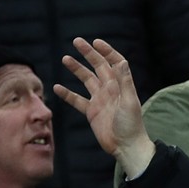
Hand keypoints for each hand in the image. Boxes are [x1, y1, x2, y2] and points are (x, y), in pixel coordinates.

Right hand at [53, 37, 154, 177]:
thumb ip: (125, 81)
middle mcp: (109, 89)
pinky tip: (57, 87)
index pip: (113, 62)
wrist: (126, 146)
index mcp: (120, 85)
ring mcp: (99, 99)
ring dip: (76, 69)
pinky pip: (77, 100)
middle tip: (76, 41)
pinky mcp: (91, 111)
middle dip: (88, 53)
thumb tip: (121, 61)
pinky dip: (67, 94)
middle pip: (98, 66)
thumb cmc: (131, 125)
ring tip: (65, 58)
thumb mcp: (129, 101)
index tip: (95, 42)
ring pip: (86, 79)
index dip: (106, 51)